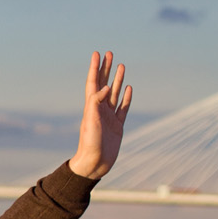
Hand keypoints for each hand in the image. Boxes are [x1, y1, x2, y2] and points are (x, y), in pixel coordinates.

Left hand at [70, 50, 132, 180]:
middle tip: (109, 54)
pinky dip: (126, 97)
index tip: (97, 53)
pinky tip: (127, 88)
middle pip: (104, 84)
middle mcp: (99, 110)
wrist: (94, 164)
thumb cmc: (90, 145)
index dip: (95, 68)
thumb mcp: (91, 123)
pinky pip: (123, 108)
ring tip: (121, 65)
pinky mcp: (117, 126)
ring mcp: (109, 117)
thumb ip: (95, 105)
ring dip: (117, 79)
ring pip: (114, 93)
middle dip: (106, 69)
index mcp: (91, 107)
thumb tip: (103, 88)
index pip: (93, 83)